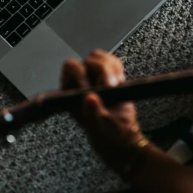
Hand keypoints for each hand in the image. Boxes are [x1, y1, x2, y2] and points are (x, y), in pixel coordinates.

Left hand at [61, 49, 148, 175]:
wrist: (121, 135)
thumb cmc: (105, 133)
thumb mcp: (98, 126)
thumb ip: (92, 113)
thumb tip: (90, 97)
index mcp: (71, 91)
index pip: (71, 67)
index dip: (82, 72)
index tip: (95, 87)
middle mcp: (82, 81)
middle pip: (89, 59)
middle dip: (102, 70)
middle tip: (111, 86)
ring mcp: (96, 76)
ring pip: (101, 57)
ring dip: (112, 69)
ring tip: (116, 85)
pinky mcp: (110, 75)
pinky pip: (113, 61)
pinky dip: (118, 69)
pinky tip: (120, 82)